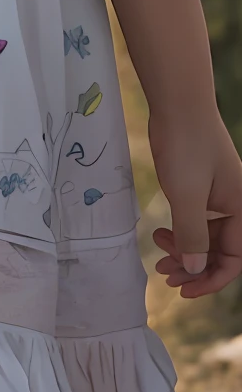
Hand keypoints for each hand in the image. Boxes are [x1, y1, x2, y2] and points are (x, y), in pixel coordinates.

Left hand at [148, 105, 241, 297]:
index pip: (233, 259)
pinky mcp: (200, 183)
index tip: (183, 290)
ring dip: (184, 248)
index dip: (210, 279)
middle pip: (218, 250)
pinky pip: (195, 217)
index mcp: (240, 209)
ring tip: (158, 251)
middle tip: (163, 274)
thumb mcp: (187, 196)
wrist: (178, 101)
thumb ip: (192, 236)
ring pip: (205, 234)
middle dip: (193, 265)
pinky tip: (161, 232)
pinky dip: (180, 229)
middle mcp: (234, 204)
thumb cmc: (186, 146)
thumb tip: (194, 270)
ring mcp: (217, 193)